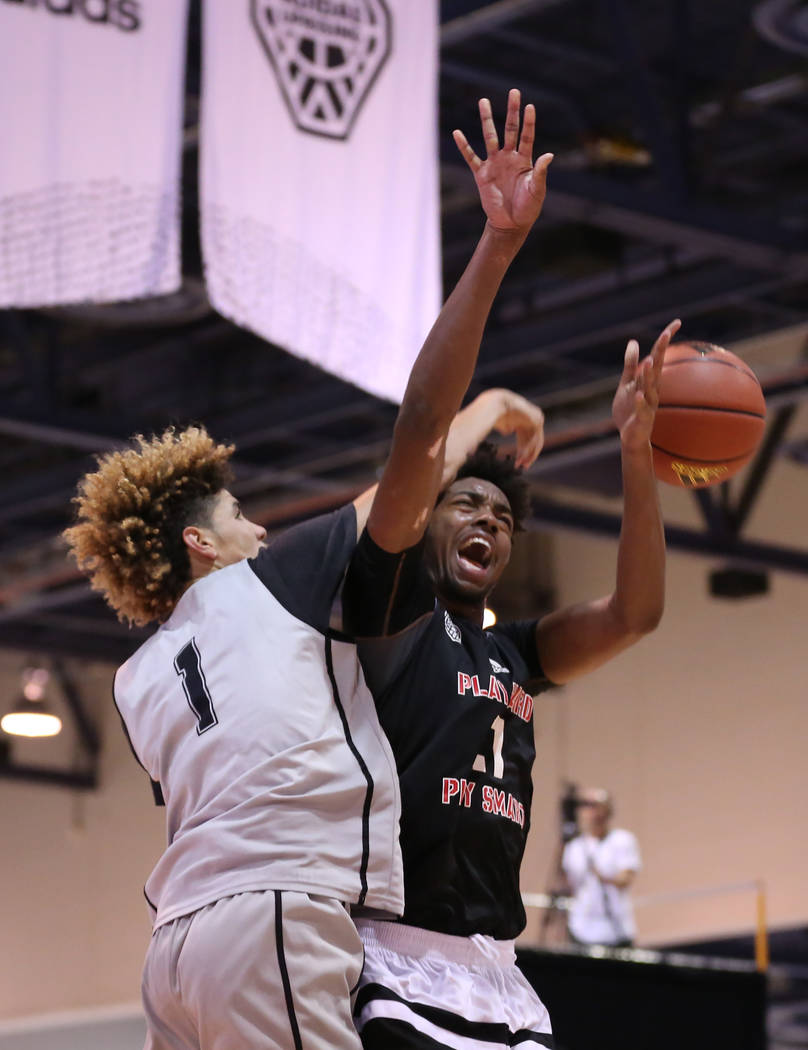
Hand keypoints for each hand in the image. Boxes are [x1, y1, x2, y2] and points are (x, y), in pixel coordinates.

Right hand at [453, 88, 552, 233]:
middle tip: (514, 92)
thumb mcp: (537, 190)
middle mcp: (509, 157)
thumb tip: (549, 155)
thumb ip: (541, 172)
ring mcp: (495, 164)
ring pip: (490, 137)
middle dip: (512, 111)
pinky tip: (457, 133)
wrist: (511, 223)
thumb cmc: (528, 207)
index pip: (527, 136)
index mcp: (525, 160)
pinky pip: (471, 157)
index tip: (530, 106)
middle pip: (510, 129)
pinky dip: (464, 146)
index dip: (528, 122)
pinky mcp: (482, 174)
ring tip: (483, 101)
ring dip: (487, 119)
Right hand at [488, 390, 544, 469]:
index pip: (526, 439)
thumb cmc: (494, 412)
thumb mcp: (501, 423)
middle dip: (528, 455)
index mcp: (522, 421)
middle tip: (523, 467)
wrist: (495, 404)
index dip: (523, 451)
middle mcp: (530, 420)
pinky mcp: (537, 420)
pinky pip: (535, 438)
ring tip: (521, 464)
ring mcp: (535, 419)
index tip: (518, 463)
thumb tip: (508, 432)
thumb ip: (505, 428)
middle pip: (533, 441)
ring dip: (528, 454)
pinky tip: (522, 456)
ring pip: (535, 441)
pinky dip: (529, 448)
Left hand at [612, 319, 681, 452]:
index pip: (658, 355)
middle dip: (661, 351)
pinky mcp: (641, 418)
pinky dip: (639, 401)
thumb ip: (630, 363)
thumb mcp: (627, 383)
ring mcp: (648, 404)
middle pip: (656, 367)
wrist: (631, 437)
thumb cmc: (631, 409)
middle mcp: (652, 389)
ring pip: (649, 387)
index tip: (676, 322)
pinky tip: (637, 394)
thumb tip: (633, 341)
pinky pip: (641, 409)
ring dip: (648, 375)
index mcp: (650, 380)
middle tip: (666, 333)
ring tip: (648, 361)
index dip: (665, 339)